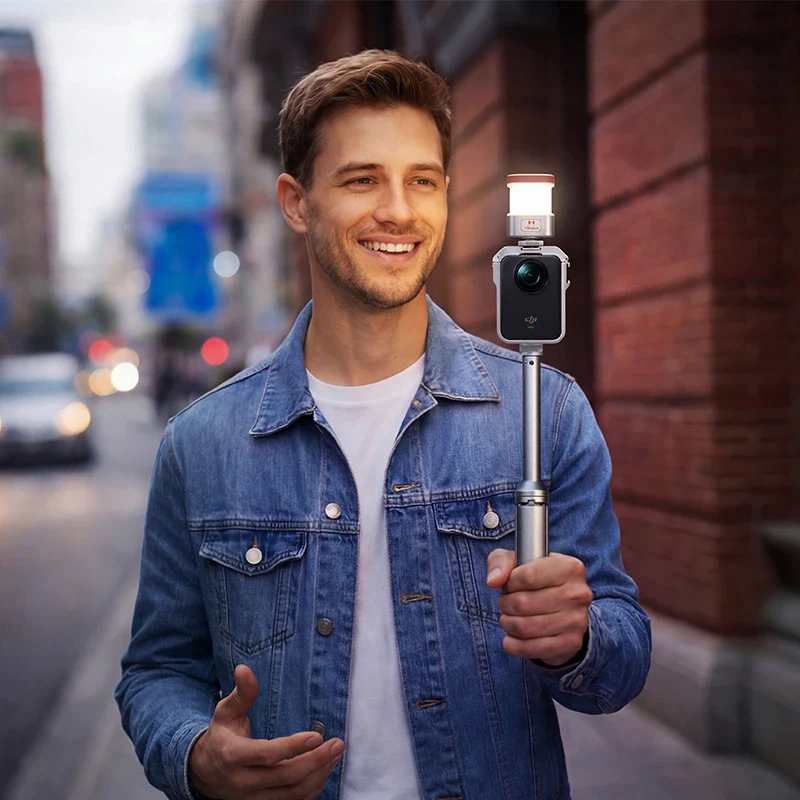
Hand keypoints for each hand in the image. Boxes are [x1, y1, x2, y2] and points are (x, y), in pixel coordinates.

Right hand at [189, 664, 344, 798]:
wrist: (203, 773)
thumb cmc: (220, 738)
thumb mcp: (225, 712)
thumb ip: (241, 693)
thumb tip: (244, 669)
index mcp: (234, 756)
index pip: (267, 754)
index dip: (292, 747)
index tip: (316, 736)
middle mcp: (243, 781)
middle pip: (286, 777)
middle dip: (316, 761)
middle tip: (337, 744)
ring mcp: (253, 798)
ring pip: (292, 793)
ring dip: (318, 775)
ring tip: (334, 755)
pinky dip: (311, 789)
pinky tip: (323, 771)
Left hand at [486, 550, 591, 666]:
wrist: (564, 609)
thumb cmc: (536, 579)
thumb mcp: (517, 562)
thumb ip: (501, 563)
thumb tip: (494, 581)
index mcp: (569, 568)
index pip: (527, 576)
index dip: (509, 583)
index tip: (509, 585)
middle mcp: (578, 593)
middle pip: (523, 603)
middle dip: (505, 604)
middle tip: (506, 603)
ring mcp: (577, 620)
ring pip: (524, 627)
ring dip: (507, 623)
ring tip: (508, 618)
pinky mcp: (571, 643)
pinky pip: (532, 648)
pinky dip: (514, 645)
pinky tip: (511, 637)